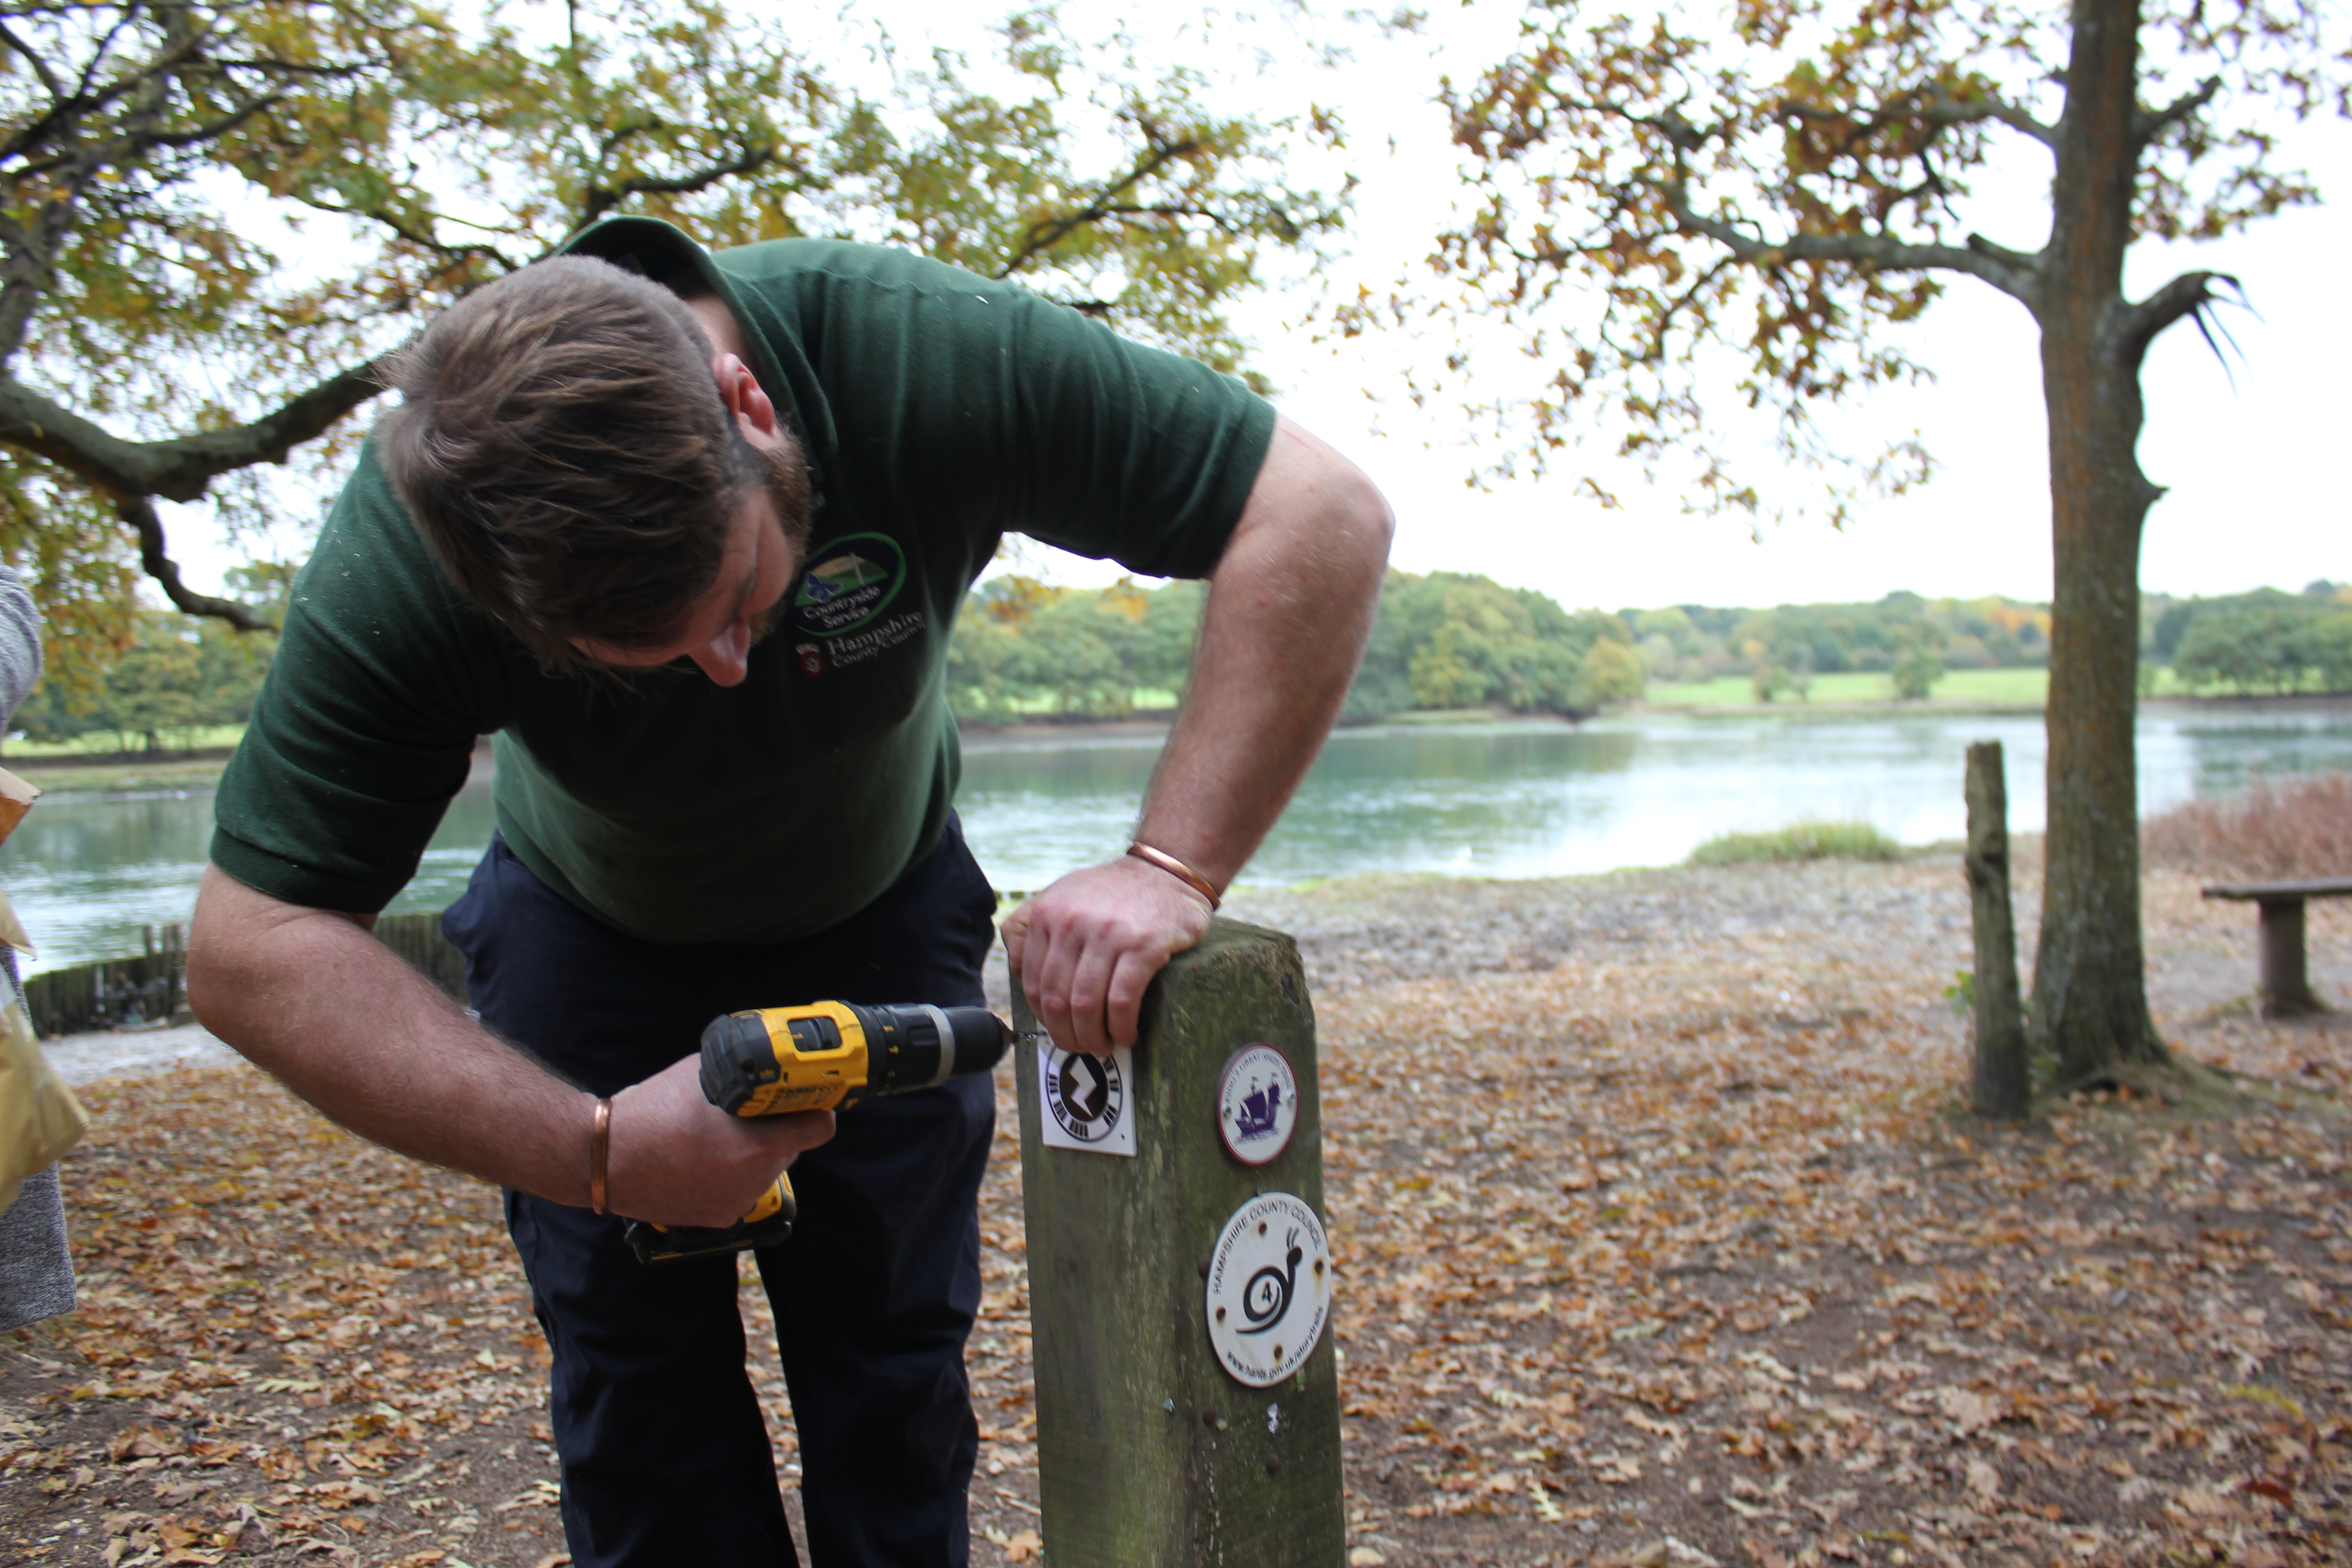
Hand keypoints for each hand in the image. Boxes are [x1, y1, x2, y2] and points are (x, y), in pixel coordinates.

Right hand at [604, 1053, 834, 1226]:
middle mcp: (756, 1179)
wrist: (604, 1157)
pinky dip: (731, 1176)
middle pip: (791, 1148)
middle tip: (749, 1113)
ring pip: (764, 1170)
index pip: (820, 1127)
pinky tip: (701, 1161)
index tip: (805, 1099)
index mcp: (760, 1145)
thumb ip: (743, 1077)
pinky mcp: (719, 1218)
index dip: (814, 1108)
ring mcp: (738, 1202)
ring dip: (752, 1154)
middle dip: (777, 1129)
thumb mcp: (705, 1076)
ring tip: (714, 1138)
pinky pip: (741, 1190)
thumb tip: (765, 1069)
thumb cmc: (652, 1111)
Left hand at [1001, 854, 1213, 1055]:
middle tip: (1081, 1047)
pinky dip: (1121, 1027)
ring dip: (1093, 1036)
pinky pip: (1122, 1000)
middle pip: (1057, 999)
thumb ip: (1029, 927)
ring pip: (1086, 1005)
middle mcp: (1072, 922)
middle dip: (1067, 1034)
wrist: (1166, 868)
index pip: (1033, 982)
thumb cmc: (1111, 890)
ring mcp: (1108, 933)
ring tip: (1104, 1045)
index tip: (1059, 1029)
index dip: (1044, 1017)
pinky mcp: (1144, 945)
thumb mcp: (1060, 895)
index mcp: (1047, 914)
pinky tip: (1127, 1034)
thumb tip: (1017, 969)